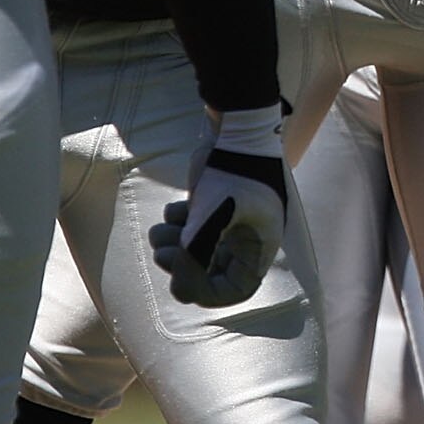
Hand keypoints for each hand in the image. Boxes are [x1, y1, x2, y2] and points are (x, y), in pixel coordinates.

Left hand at [151, 104, 288, 308]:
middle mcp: (246, 239)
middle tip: (165, 253)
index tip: (184, 280)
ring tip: (165, 227)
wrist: (235, 131)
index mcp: (259, 246)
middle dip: (182, 265)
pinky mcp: (212, 208)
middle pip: (210, 273)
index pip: (236, 289)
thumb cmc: (233, 173)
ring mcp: (228, 224)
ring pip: (194, 251)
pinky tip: (177, 208)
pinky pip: (189, 230)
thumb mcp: (212, 217)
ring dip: (174, 243)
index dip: (208, 292)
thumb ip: (195, 254)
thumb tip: (180, 290)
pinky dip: (178, 224)